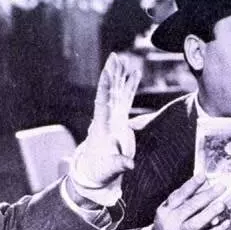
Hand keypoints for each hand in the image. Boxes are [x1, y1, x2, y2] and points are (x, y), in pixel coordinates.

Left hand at [69, 53, 140, 205]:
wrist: (95, 173)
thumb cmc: (99, 171)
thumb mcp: (108, 170)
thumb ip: (118, 164)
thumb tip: (130, 165)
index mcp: (101, 126)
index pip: (102, 102)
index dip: (105, 88)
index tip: (107, 72)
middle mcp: (106, 118)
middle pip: (109, 92)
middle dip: (112, 75)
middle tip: (114, 57)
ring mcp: (113, 118)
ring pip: (117, 92)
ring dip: (120, 76)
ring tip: (122, 59)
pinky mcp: (120, 120)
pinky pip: (126, 99)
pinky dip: (130, 86)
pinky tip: (135, 73)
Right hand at [151, 175, 230, 229]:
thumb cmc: (170, 224)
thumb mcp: (171, 210)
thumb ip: (185, 199)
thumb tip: (205, 188)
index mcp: (165, 210)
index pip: (179, 195)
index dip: (191, 185)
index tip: (203, 176)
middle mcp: (171, 223)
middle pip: (188, 208)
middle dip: (206, 197)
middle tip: (220, 188)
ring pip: (194, 225)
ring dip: (209, 214)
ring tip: (222, 205)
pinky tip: (225, 223)